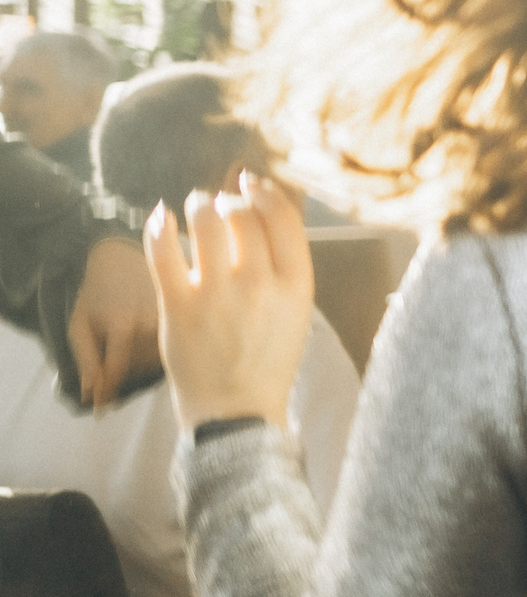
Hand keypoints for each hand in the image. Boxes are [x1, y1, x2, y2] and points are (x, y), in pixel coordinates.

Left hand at [69, 237, 161, 406]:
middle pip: (139, 372)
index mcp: (124, 327)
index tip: (99, 411)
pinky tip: (147, 346)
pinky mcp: (185, 316)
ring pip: (158, 363)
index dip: (106, 394)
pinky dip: (158, 355)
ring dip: (142, 369)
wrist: (121, 257)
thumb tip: (92, 396)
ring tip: (129, 357)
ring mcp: (173, 320)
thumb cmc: (95, 293)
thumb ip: (86, 361)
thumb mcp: (79, 325)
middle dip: (122, 380)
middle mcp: (152, 325)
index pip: (116, 374)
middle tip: (110, 378)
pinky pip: (173, 349)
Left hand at [146, 174, 313, 432]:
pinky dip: (159, 227)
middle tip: (218, 202)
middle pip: (243, 215)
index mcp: (297, 286)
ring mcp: (218, 295)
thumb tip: (261, 215)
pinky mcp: (179, 308)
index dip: (265, 192)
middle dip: (228, 200)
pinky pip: (164, 253)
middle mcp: (260, 285)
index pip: (284, 219)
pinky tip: (159, 216)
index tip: (250, 184)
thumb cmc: (267, 361)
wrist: (236, 413)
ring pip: (207, 223)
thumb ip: (284, 268)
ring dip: (198, 205)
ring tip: (193, 207)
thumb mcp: (296, 312)